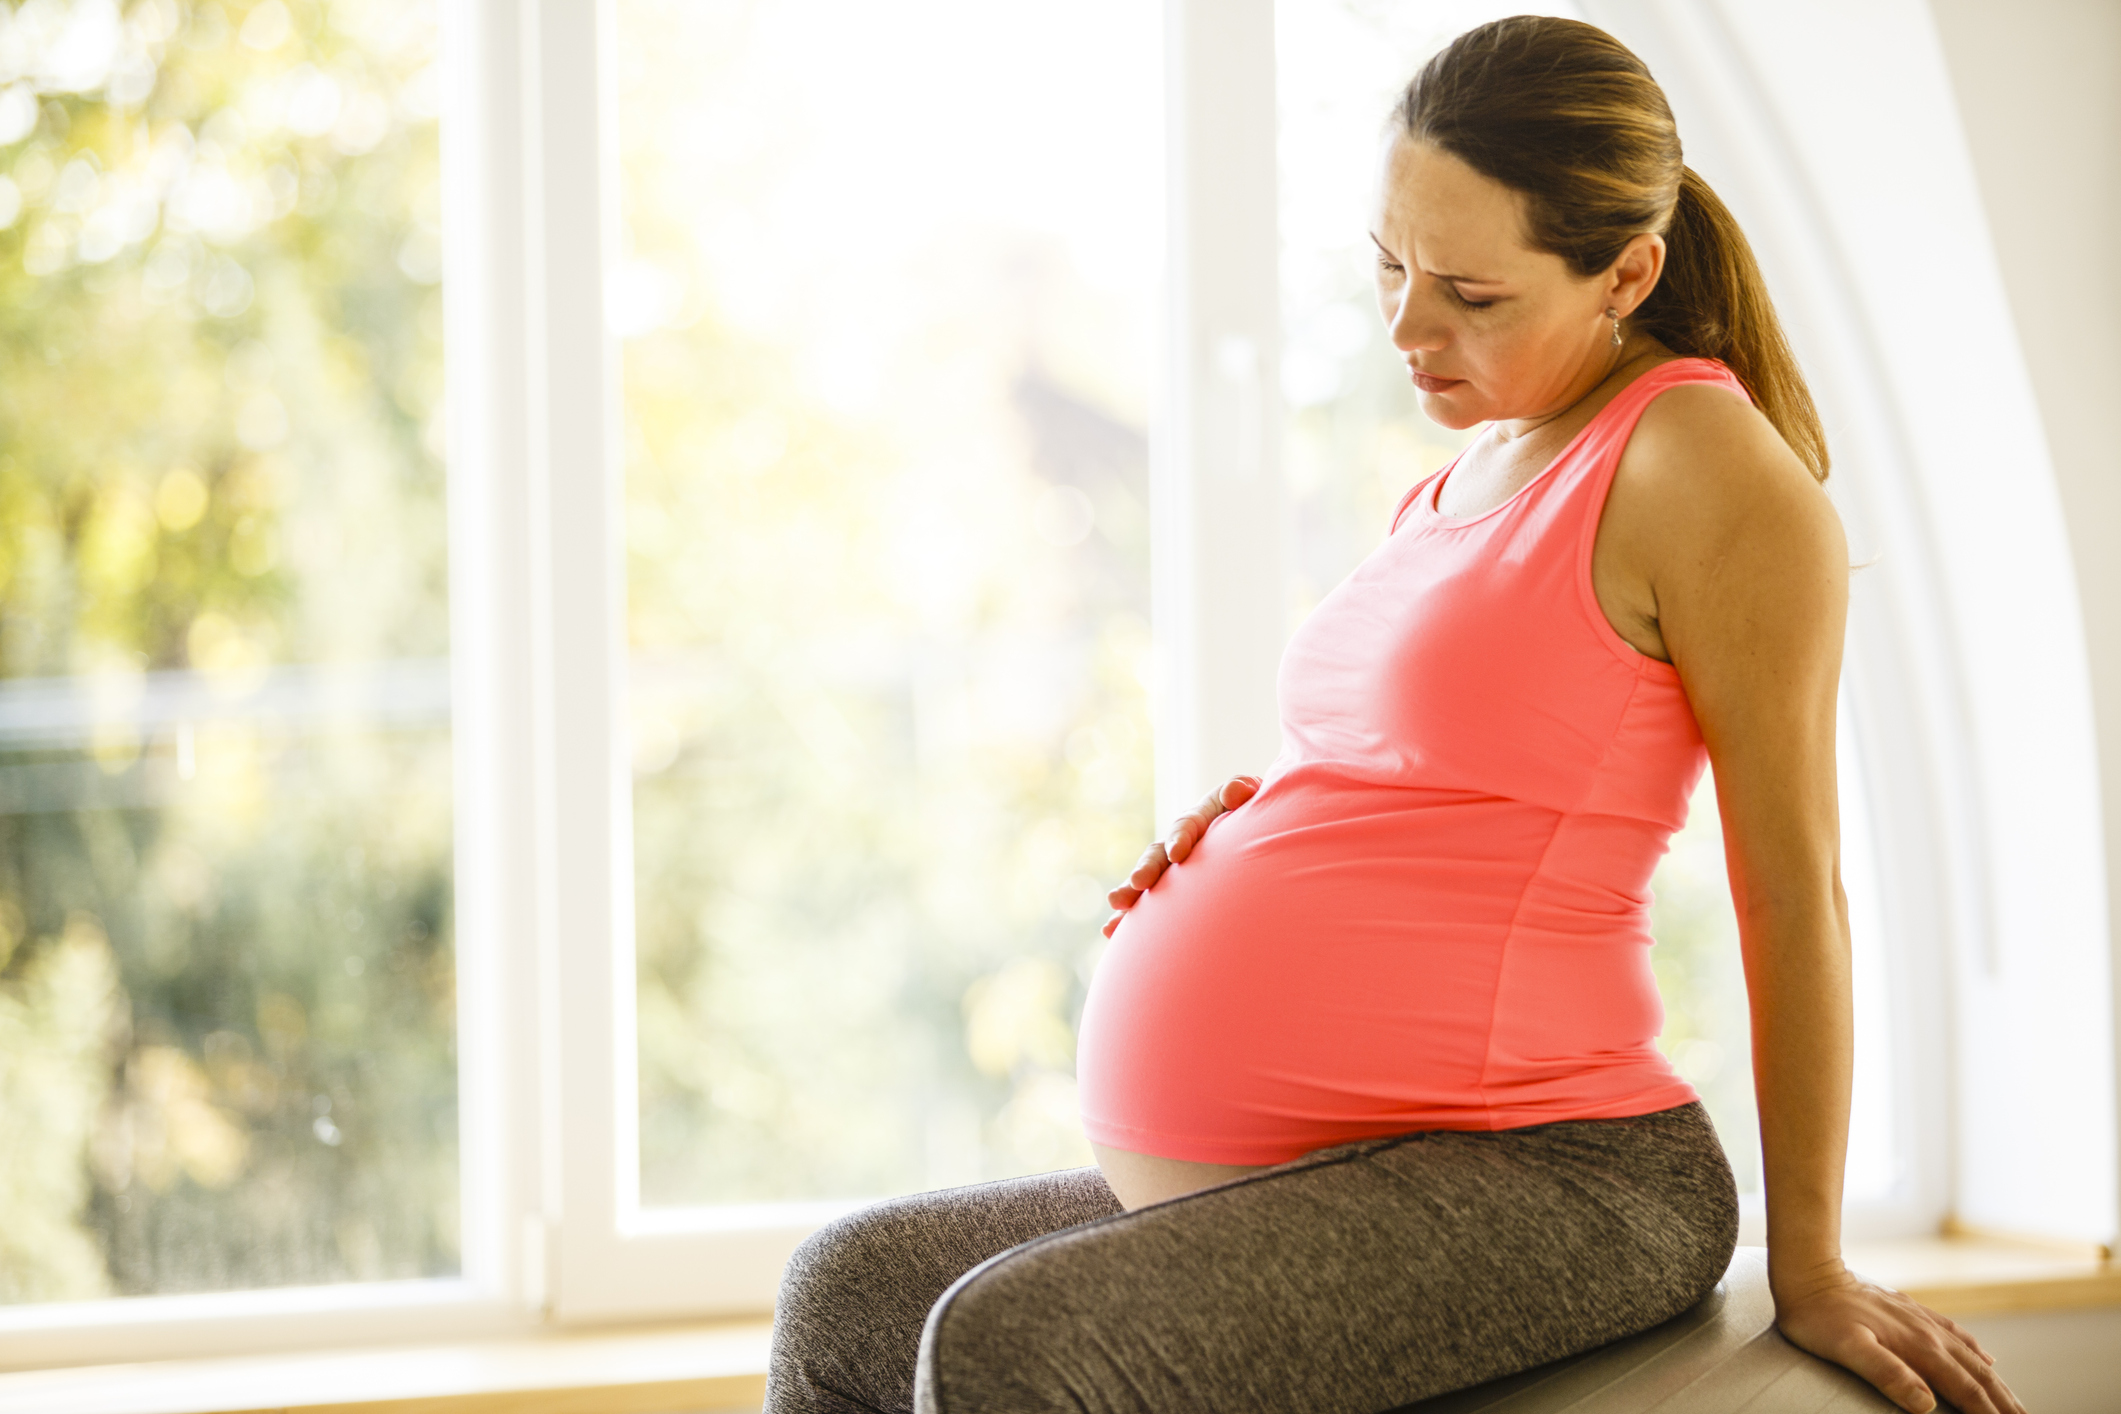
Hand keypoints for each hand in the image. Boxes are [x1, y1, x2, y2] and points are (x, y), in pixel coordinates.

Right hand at [1100, 775, 1261, 937]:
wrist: (1262, 840)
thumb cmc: (1261, 816)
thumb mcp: (1257, 796)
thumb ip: (1245, 790)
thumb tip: (1235, 793)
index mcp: (1201, 817)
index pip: (1188, 825)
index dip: (1181, 838)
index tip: (1177, 855)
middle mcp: (1180, 843)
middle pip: (1158, 854)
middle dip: (1147, 868)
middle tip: (1138, 883)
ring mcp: (1173, 869)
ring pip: (1147, 881)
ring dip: (1130, 894)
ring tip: (1116, 908)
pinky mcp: (1172, 891)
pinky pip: (1148, 904)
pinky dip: (1130, 916)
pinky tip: (1112, 931)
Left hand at [1774, 1266, 2022, 1413]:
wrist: (1807, 1272)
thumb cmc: (1819, 1317)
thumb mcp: (1847, 1349)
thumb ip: (1887, 1374)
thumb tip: (1926, 1404)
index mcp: (1919, 1348)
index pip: (1967, 1391)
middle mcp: (1929, 1334)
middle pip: (1979, 1376)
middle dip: (2007, 1405)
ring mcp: (1921, 1321)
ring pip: (1971, 1357)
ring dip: (1997, 1383)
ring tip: (2016, 1405)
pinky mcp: (1910, 1313)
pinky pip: (1955, 1335)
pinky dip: (1976, 1352)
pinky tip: (1986, 1359)